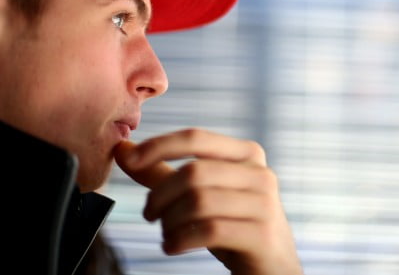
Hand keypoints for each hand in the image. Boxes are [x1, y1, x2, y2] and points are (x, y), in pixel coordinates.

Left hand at [114, 129, 302, 274]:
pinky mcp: (261, 234)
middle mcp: (260, 173)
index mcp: (247, 153)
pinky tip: (174, 246)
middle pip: (193, 172)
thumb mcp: (201, 194)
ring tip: (166, 234)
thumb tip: (123, 148)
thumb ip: (162, 172)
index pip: (196, 137)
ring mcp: (264, 203)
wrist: (273, 266)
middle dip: (160, 195)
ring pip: (198, 201)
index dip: (159, 145)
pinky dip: (180, 239)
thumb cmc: (233, 224)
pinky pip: (209, 230)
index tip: (129, 159)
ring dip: (170, 221)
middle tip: (149, 215)